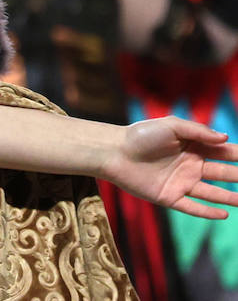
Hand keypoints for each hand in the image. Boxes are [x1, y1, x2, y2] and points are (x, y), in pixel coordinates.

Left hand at [99, 116, 237, 218]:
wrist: (113, 151)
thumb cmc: (141, 135)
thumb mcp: (171, 126)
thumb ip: (198, 131)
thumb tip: (226, 139)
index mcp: (192, 147)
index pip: (224, 152)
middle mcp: (190, 166)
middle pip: (223, 173)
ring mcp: (181, 182)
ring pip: (213, 192)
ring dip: (231, 197)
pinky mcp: (169, 196)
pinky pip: (193, 207)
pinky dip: (208, 212)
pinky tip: (225, 214)